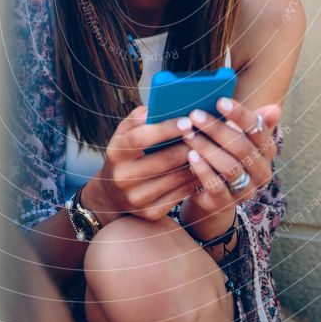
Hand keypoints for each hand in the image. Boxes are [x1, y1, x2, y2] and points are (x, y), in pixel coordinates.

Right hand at [83, 104, 197, 224]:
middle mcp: (123, 177)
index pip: (141, 138)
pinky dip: (193, 180)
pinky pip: (180, 194)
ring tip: (208, 149)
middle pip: (165, 160)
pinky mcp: (150, 213)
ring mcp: (137, 198)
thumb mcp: (123, 134)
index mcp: (116, 153)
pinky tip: (202, 168)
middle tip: (205, 134)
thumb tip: (155, 108)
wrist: (112, 195)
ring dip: (196, 162)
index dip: (165, 129)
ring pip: (176, 178)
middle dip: (188, 146)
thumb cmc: (125, 155)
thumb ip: (137, 119)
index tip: (187, 121)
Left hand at [178, 100, 280, 215]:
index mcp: (267, 150)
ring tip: (189, 134)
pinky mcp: (227, 203)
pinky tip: (191, 156)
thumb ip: (251, 121)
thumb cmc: (224, 152)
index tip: (220, 101)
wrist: (210, 190)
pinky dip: (203, 170)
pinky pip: (217, 187)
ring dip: (207, 148)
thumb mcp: (236, 135)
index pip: (258, 129)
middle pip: (242, 148)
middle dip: (217, 129)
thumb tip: (275, 108)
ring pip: (230, 167)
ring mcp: (246, 190)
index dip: (240, 115)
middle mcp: (262, 172)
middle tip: (195, 115)